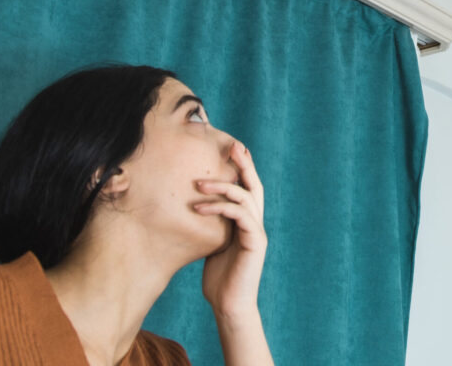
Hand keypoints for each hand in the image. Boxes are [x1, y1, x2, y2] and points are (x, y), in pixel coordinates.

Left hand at [195, 139, 267, 320]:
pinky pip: (239, 215)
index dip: (242, 169)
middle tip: (231, 146)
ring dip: (222, 187)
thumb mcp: (213, 246)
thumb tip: (194, 208)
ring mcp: (257, 232)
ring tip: (199, 184)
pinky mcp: (255, 242)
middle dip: (244, 164)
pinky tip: (199, 207)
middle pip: (254, 186)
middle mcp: (255, 223)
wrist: (230, 306)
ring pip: (246, 197)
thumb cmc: (219, 280)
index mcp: (247, 223)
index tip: (231, 149)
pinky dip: (220, 207)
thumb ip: (213, 227)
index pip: (248, 189)